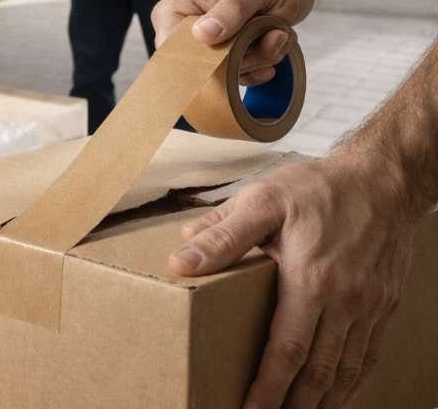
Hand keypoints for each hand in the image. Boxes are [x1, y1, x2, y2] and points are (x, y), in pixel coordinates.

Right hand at [151, 0, 313, 84]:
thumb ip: (232, 9)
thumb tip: (201, 35)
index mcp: (179, 5)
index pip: (169, 45)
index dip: (198, 57)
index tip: (237, 52)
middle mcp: (186, 28)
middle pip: (201, 66)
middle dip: (244, 57)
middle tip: (275, 34)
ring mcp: (206, 45)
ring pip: (225, 74)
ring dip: (261, 57)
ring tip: (278, 31)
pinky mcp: (224, 58)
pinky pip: (239, 76)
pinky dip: (265, 63)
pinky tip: (276, 40)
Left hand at [168, 151, 414, 407]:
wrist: (383, 179)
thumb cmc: (318, 187)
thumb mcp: (263, 199)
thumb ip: (223, 234)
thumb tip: (181, 260)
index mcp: (311, 279)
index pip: (286, 349)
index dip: (267, 386)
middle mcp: (345, 301)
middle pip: (319, 371)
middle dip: (293, 404)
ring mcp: (369, 307)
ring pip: (346, 370)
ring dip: (323, 401)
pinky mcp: (383, 305)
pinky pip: (367, 355)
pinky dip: (350, 381)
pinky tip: (335, 393)